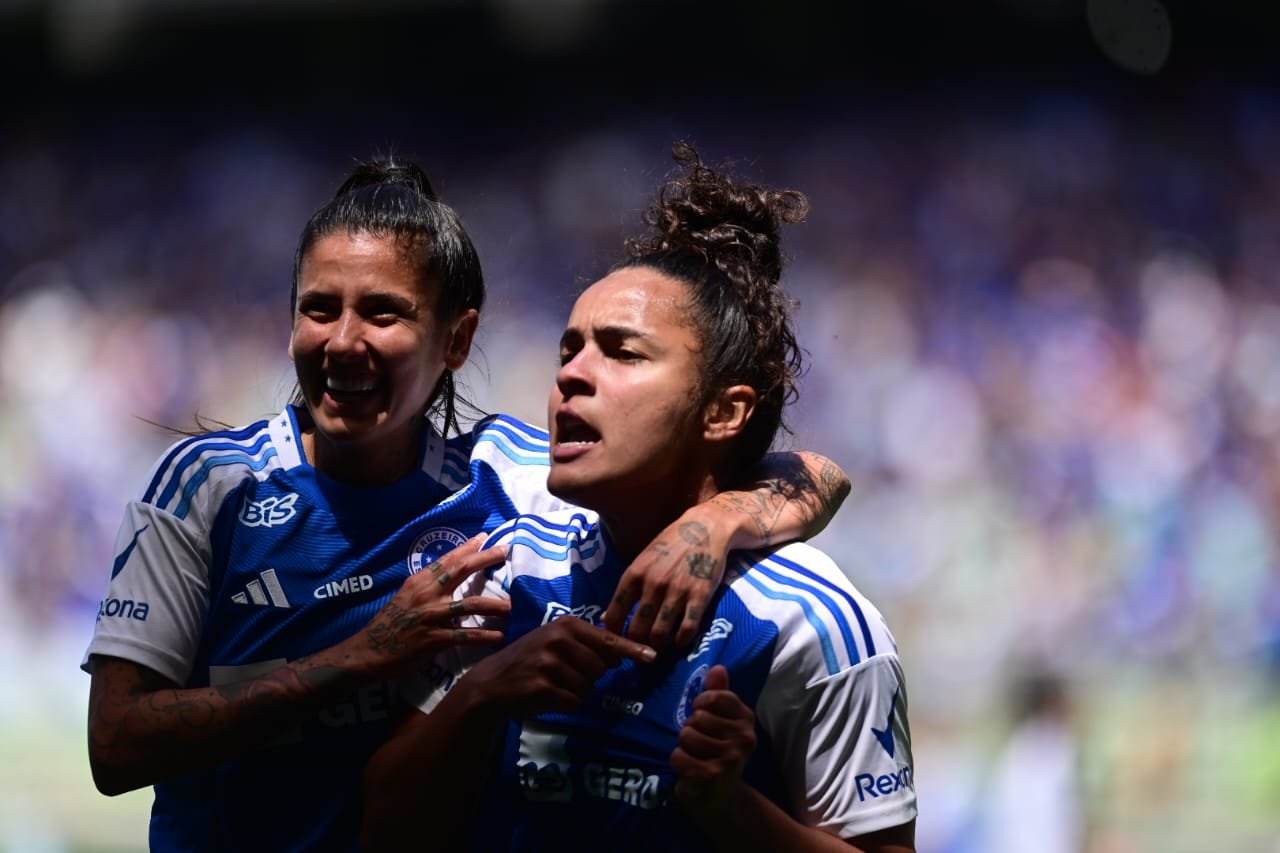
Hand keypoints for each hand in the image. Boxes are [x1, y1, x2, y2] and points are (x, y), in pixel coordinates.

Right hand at [348, 534, 510, 677]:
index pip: (447, 559)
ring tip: (514, 606)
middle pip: (461, 570)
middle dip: (486, 558)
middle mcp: (427, 594)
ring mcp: (432, 616)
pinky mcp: (435, 639)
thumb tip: (451, 574)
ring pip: (471, 604)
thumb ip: (429, 586)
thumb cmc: (390, 623)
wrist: (370, 650)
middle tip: (505, 550)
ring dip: (496, 604)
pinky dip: (486, 636)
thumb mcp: (406, 596)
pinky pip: (466, 636)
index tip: (485, 537)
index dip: (467, 547)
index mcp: (419, 582)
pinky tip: (501, 636)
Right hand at [463, 616, 654, 718]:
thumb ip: (585, 643)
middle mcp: (559, 640)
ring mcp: (550, 663)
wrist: (491, 683)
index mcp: (566, 625)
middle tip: (565, 674)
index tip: (652, 656)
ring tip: (553, 684)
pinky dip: (565, 704)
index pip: (608, 639)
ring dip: (576, 692)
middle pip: (601, 668)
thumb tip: (620, 655)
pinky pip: (574, 702)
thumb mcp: (554, 641)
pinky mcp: (543, 687)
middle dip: (590, 677)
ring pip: (588, 687)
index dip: (632, 649)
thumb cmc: (528, 660)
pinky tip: (547, 696)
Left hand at [601, 508, 726, 649]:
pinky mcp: (700, 597)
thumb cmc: (671, 543)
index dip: (613, 635)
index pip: (615, 614)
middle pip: (637, 630)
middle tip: (641, 649)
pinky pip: (687, 630)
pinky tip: (679, 639)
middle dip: (637, 645)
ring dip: (658, 646)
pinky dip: (680, 641)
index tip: (618, 642)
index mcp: (634, 574)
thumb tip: (605, 618)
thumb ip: (626, 589)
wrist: (707, 526)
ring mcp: (677, 591)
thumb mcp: (643, 560)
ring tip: (659, 645)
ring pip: (660, 635)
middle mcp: (653, 584)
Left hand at [670, 665, 755, 820]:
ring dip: (683, 747)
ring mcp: (730, 757)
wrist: (720, 797)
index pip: (715, 697)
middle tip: (701, 744)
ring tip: (696, 757)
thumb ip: (719, 693)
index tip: (704, 717)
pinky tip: (691, 771)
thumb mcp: (721, 720)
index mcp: (746, 719)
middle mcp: (744, 738)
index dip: (700, 705)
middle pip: (696, 717)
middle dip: (690, 730)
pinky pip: (678, 756)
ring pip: (686, 736)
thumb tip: (718, 667)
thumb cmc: (717, 752)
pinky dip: (678, 763)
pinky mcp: (713, 775)